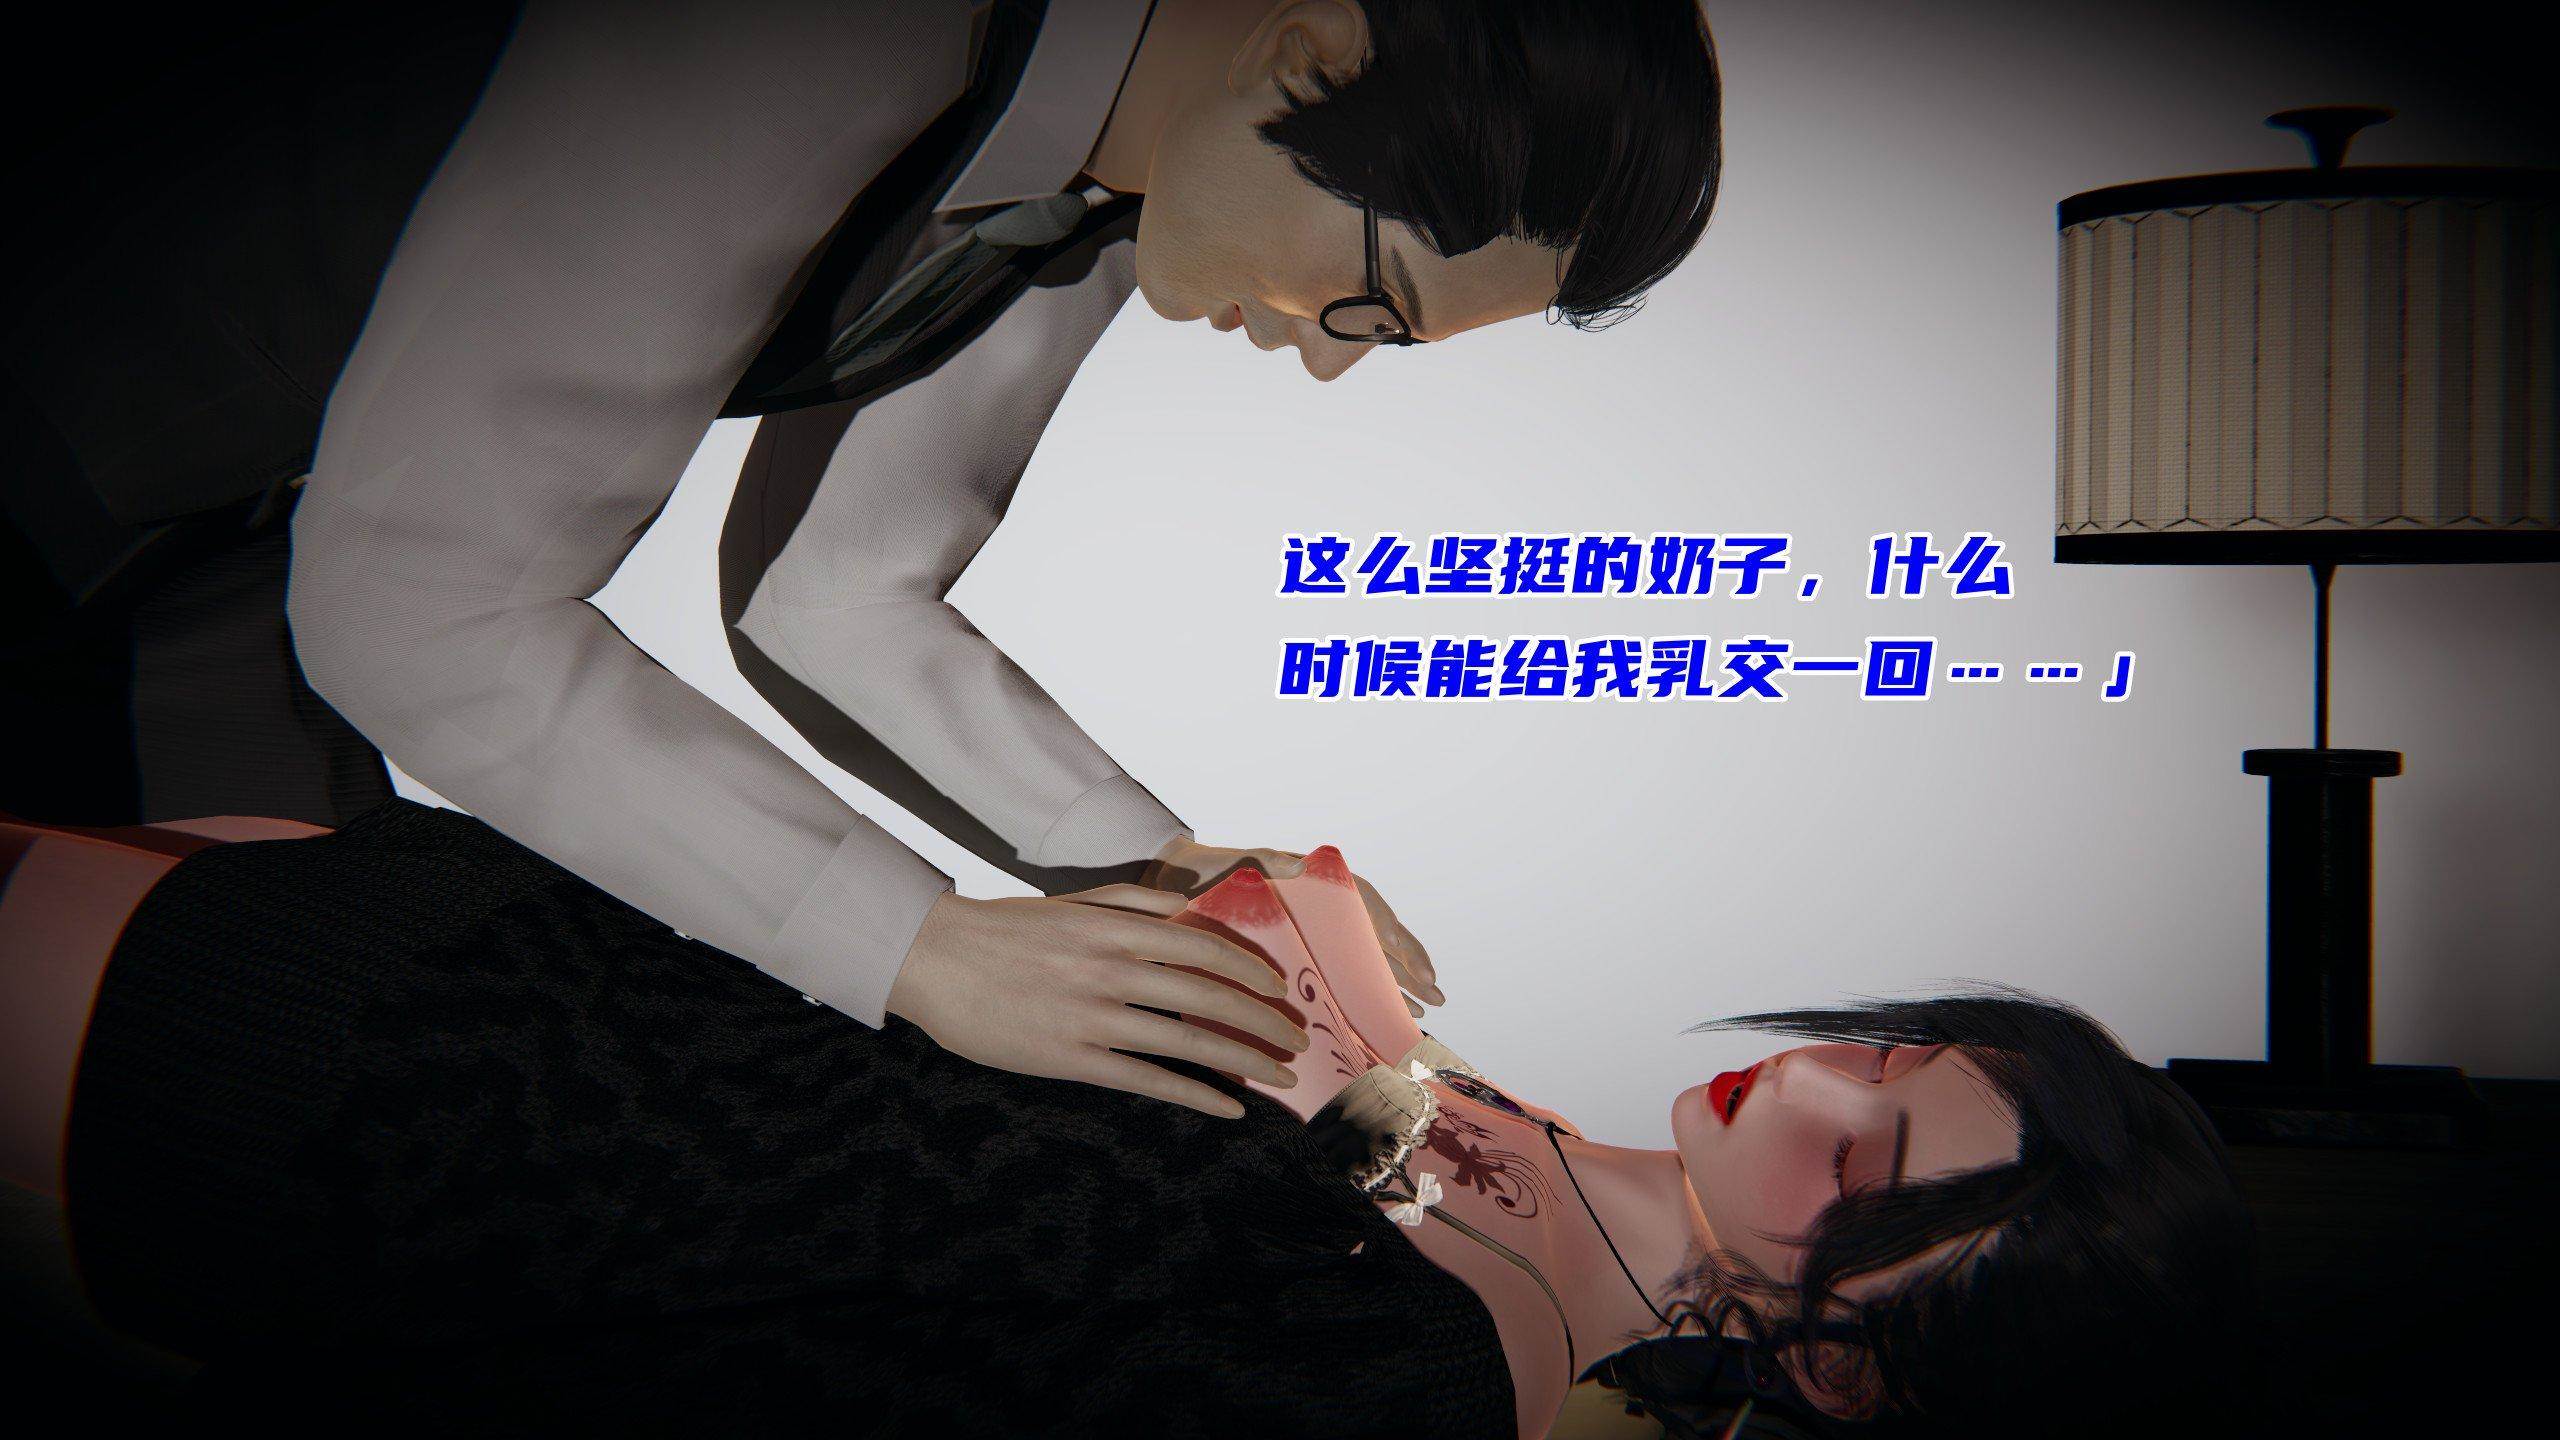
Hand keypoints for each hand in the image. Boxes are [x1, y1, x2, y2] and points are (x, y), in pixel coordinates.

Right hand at [885, 889, 1311, 1118]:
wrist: (936, 961)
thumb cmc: (1007, 930)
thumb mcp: (1073, 901)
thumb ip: (1133, 900)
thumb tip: (1191, 906)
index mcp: (1116, 928)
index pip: (1204, 946)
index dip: (1250, 969)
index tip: (1278, 989)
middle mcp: (1112, 970)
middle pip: (1209, 996)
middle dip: (1262, 1021)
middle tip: (1294, 1038)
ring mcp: (1093, 1017)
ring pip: (1189, 1043)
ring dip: (1245, 1062)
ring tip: (1278, 1077)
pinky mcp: (1073, 1059)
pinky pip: (1150, 1080)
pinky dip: (1197, 1095)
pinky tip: (1229, 1107)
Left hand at [1141, 837, 1442, 1010]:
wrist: (1182, 885)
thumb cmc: (1219, 871)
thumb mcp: (1250, 863)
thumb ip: (1276, 861)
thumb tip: (1298, 859)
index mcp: (1326, 889)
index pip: (1378, 917)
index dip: (1405, 947)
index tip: (1425, 975)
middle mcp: (1326, 914)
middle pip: (1378, 945)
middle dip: (1407, 974)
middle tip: (1434, 1003)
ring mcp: (1313, 936)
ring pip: (1362, 964)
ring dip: (1388, 989)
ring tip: (1413, 1016)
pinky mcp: (1295, 955)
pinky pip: (1334, 977)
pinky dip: (1353, 998)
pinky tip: (1364, 1021)